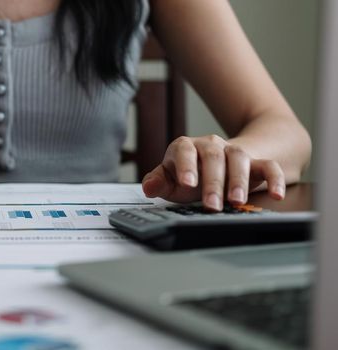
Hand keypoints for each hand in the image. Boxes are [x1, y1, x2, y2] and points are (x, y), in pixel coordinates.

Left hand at [141, 135, 285, 210]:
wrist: (218, 164)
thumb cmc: (190, 173)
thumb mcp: (170, 179)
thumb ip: (158, 182)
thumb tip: (149, 187)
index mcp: (186, 147)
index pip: (185, 150)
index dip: (186, 165)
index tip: (187, 183)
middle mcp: (211, 145)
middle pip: (214, 157)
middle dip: (213, 182)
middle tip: (212, 205)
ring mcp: (234, 152)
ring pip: (239, 158)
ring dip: (238, 181)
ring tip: (236, 202)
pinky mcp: (255, 163)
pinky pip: (268, 166)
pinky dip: (274, 178)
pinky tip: (277, 194)